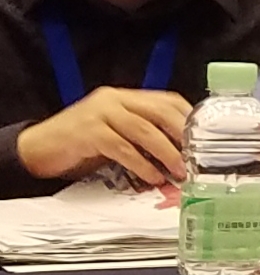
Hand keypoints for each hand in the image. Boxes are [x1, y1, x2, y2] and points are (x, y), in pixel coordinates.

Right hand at [17, 88, 192, 185]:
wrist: (40, 147)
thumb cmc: (82, 142)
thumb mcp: (118, 133)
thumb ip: (144, 135)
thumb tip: (180, 153)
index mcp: (126, 97)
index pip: (168, 100)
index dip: (189, 117)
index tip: (205, 137)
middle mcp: (115, 100)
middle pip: (160, 112)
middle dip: (183, 135)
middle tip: (197, 157)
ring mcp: (100, 114)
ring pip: (144, 130)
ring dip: (166, 153)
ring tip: (179, 171)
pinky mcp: (88, 133)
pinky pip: (123, 148)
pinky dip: (141, 164)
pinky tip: (152, 177)